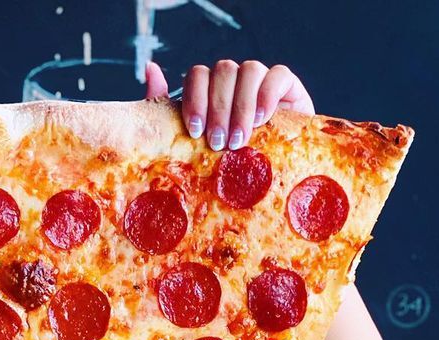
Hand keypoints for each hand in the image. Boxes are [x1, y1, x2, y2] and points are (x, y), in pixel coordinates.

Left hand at [145, 59, 313, 150]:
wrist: (277, 171)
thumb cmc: (232, 161)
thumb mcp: (197, 144)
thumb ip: (170, 108)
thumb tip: (150, 69)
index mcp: (212, 90)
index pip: (198, 75)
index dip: (195, 99)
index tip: (196, 131)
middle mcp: (234, 80)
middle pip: (222, 71)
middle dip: (218, 109)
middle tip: (217, 143)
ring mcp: (261, 80)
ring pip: (248, 70)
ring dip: (241, 107)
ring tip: (238, 139)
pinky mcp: (287, 85)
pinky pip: (278, 74)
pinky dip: (268, 94)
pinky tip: (263, 119)